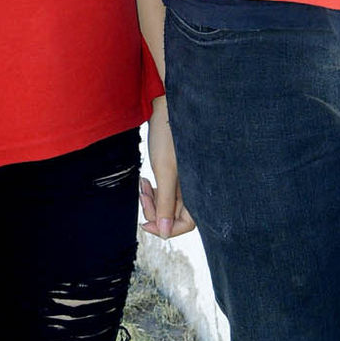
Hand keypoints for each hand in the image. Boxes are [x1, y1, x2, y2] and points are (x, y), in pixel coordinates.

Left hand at [140, 98, 195, 239]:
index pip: (186, 224)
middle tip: (142, 194)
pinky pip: (165, 191)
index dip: (165, 228)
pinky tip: (145, 179)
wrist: (166, 107)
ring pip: (168, 204)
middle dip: (155, 210)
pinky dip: (153, 190)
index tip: (145, 222)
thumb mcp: (165, 170)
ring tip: (142, 184)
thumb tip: (163, 233)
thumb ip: (165, 203)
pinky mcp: (176, 171)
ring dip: (152, 200)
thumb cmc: (168, 135)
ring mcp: (185, 179)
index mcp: (197, 188)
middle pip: (174, 216)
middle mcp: (194, 186)